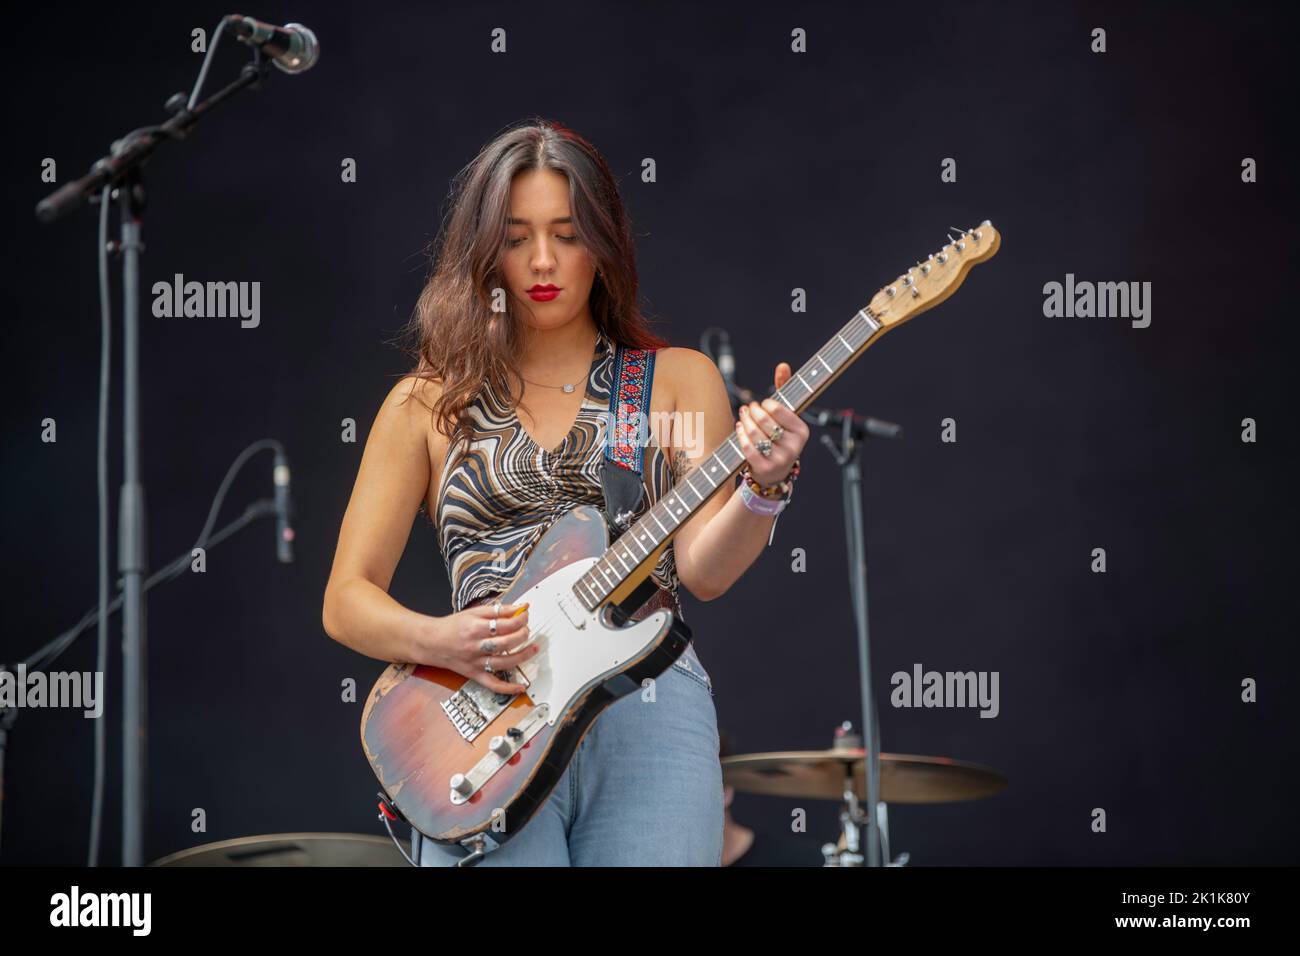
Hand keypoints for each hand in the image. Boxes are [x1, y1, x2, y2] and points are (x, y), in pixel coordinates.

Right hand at [417, 600, 537, 693]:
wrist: (431, 642)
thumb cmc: (452, 626)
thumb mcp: (473, 613)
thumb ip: (497, 610)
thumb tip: (519, 608)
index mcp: (474, 628)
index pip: (504, 624)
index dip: (519, 619)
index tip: (525, 615)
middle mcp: (475, 646)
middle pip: (506, 643)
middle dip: (522, 635)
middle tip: (527, 630)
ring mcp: (475, 662)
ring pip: (504, 663)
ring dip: (523, 656)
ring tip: (534, 648)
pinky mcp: (474, 674)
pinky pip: (493, 684)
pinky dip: (508, 688)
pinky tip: (521, 687)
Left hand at [734, 362, 809, 485]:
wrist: (775, 472)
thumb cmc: (780, 437)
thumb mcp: (786, 416)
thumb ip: (785, 389)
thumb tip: (783, 365)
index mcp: (802, 432)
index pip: (779, 410)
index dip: (766, 404)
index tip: (762, 404)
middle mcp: (794, 447)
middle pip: (765, 421)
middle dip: (752, 412)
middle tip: (748, 408)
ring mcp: (779, 459)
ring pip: (755, 434)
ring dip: (744, 422)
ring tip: (743, 416)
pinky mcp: (765, 468)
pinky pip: (747, 447)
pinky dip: (740, 435)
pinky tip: (740, 428)